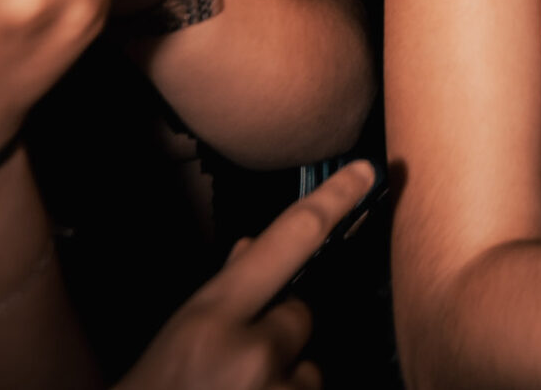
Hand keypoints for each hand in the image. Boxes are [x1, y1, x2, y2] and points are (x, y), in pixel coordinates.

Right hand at [120, 159, 377, 389]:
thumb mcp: (174, 343)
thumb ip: (219, 297)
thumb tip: (251, 247)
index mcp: (210, 319)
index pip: (286, 241)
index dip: (332, 202)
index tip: (367, 173)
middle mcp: (251, 352)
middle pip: (302, 316)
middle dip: (279, 336)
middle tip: (232, 369)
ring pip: (308, 371)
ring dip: (282, 385)